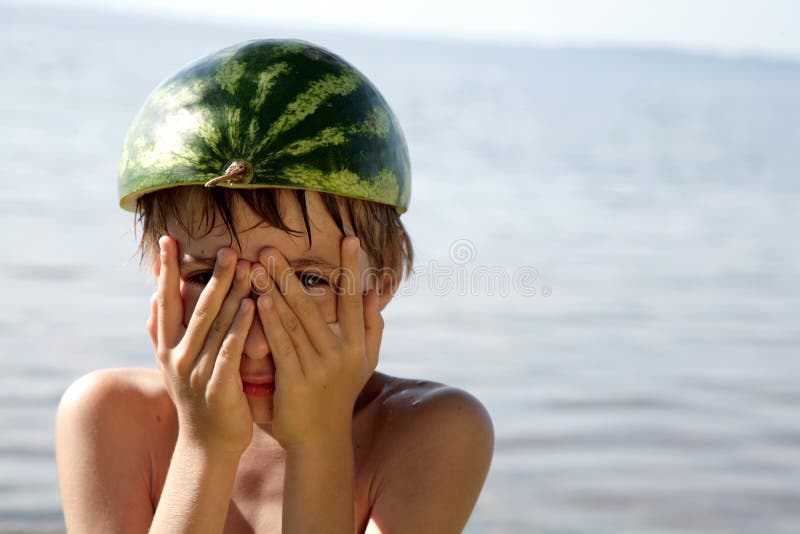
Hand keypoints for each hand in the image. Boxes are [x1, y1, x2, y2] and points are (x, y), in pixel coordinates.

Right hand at [146, 235, 254, 455]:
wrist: (208, 444)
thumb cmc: (197, 397)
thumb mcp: (173, 365)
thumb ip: (162, 333)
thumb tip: (152, 299)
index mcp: (166, 349)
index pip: (164, 302)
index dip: (166, 271)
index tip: (168, 241)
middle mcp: (177, 357)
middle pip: (194, 308)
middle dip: (211, 276)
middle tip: (227, 248)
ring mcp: (195, 373)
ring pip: (214, 326)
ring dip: (231, 293)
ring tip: (245, 266)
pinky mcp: (217, 388)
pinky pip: (230, 350)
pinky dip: (240, 326)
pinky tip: (254, 305)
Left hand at [249, 236, 382, 449]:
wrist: (321, 440)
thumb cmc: (339, 396)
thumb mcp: (364, 363)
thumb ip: (370, 327)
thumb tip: (372, 292)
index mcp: (357, 345)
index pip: (353, 299)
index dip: (351, 268)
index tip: (349, 238)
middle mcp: (341, 353)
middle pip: (314, 305)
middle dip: (291, 273)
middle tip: (272, 247)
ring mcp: (319, 367)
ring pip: (294, 321)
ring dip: (275, 290)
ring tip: (259, 265)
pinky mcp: (296, 381)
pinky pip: (282, 345)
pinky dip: (270, 321)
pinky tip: (259, 300)